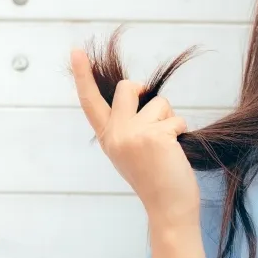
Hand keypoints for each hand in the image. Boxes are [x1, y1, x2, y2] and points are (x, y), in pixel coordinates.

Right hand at [70, 48, 199, 229]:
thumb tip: (142, 95)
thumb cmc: (156, 177)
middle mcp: (115, 134)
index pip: (90, 102)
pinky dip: (182, 131)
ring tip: (168, 147)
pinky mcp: (154, 136)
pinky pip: (176, 118)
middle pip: (127, 88)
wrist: (168, 206)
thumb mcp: (131, 150)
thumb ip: (128, 125)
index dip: (82, 75)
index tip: (75, 51)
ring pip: (159, 103)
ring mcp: (133, 134)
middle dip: (143, 91)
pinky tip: (176, 152)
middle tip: (154, 117)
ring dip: (170, 120)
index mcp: (108, 138)